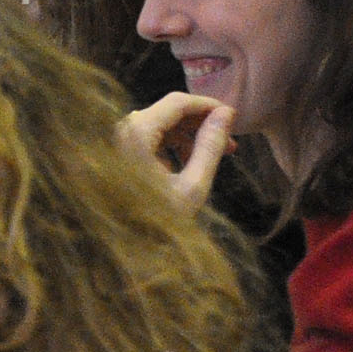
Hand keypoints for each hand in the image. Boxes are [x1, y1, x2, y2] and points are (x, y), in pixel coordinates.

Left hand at [116, 92, 234, 212]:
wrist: (123, 248)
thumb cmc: (158, 222)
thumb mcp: (193, 186)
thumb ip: (210, 147)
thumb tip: (226, 114)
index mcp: (136, 133)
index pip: (177, 103)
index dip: (208, 105)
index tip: (234, 117)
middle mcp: (122, 131)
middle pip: (168, 112)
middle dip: (201, 124)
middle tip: (231, 143)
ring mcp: (117, 142)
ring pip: (161, 125)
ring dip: (189, 136)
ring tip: (217, 156)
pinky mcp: (119, 153)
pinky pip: (150, 139)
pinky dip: (173, 147)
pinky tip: (190, 165)